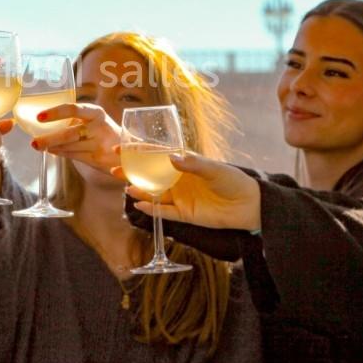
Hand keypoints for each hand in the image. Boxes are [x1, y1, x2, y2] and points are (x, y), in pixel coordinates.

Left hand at [30, 102, 121, 174]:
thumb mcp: (93, 120)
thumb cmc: (103, 132)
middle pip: (69, 134)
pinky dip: (60, 153)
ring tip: (40, 145)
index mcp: (96, 112)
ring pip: (69, 147)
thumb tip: (43, 123)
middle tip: (34, 142)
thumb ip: (74, 120)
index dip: (55, 113)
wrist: (127, 150)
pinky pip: (73, 156)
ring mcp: (99, 144)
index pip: (73, 109)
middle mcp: (99, 127)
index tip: (39, 117)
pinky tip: (52, 151)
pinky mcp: (97, 159)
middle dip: (49, 139)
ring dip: (52, 147)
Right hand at [116, 153, 261, 231]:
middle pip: (149, 174)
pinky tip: (140, 204)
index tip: (120, 148)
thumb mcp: (213, 168)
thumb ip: (191, 164)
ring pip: (153, 193)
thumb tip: (170, 157)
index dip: (138, 151)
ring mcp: (179, 197)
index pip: (156, 155)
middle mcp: (178, 179)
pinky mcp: (184, 214)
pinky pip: (163, 212)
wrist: (248, 205)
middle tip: (114, 169)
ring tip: (128, 187)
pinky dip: (151, 209)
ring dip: (139, 190)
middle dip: (131, 172)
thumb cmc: (233, 180)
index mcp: (183, 163)